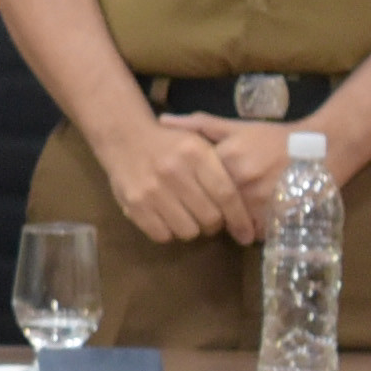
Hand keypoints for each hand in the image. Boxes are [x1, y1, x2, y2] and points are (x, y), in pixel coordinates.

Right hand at [94, 121, 248, 248]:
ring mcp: (152, 189)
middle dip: (214, 224)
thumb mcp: (200, 141)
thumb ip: (221, 168)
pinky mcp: (135, 204)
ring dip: (192, 228)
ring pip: (187, 230)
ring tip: (188, 217)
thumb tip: (246, 206)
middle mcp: (174, 171)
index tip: (246, 234)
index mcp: (196, 153)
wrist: (124, 136)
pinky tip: (168, 218)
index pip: (226, 194)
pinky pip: (162, 235)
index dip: (239, 218)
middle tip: (211, 218)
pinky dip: (169, 232)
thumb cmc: (170, 142)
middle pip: (209, 217)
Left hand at [163, 116, 322, 242]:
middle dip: (212, 210)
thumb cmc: (274, 137)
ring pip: (232, 223)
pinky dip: (254, 229)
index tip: (200, 192)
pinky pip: (254, 233)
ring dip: (234, 222)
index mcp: (227, 158)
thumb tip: (163, 119)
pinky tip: (257, 220)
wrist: (323, 147)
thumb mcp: (236, 126)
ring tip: (240, 215)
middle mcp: (240, 181)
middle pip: (212, 206)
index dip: (197, 191)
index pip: (195, 185)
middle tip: (218, 208)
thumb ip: (198, 125)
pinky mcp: (276, 218)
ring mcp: (258, 202)